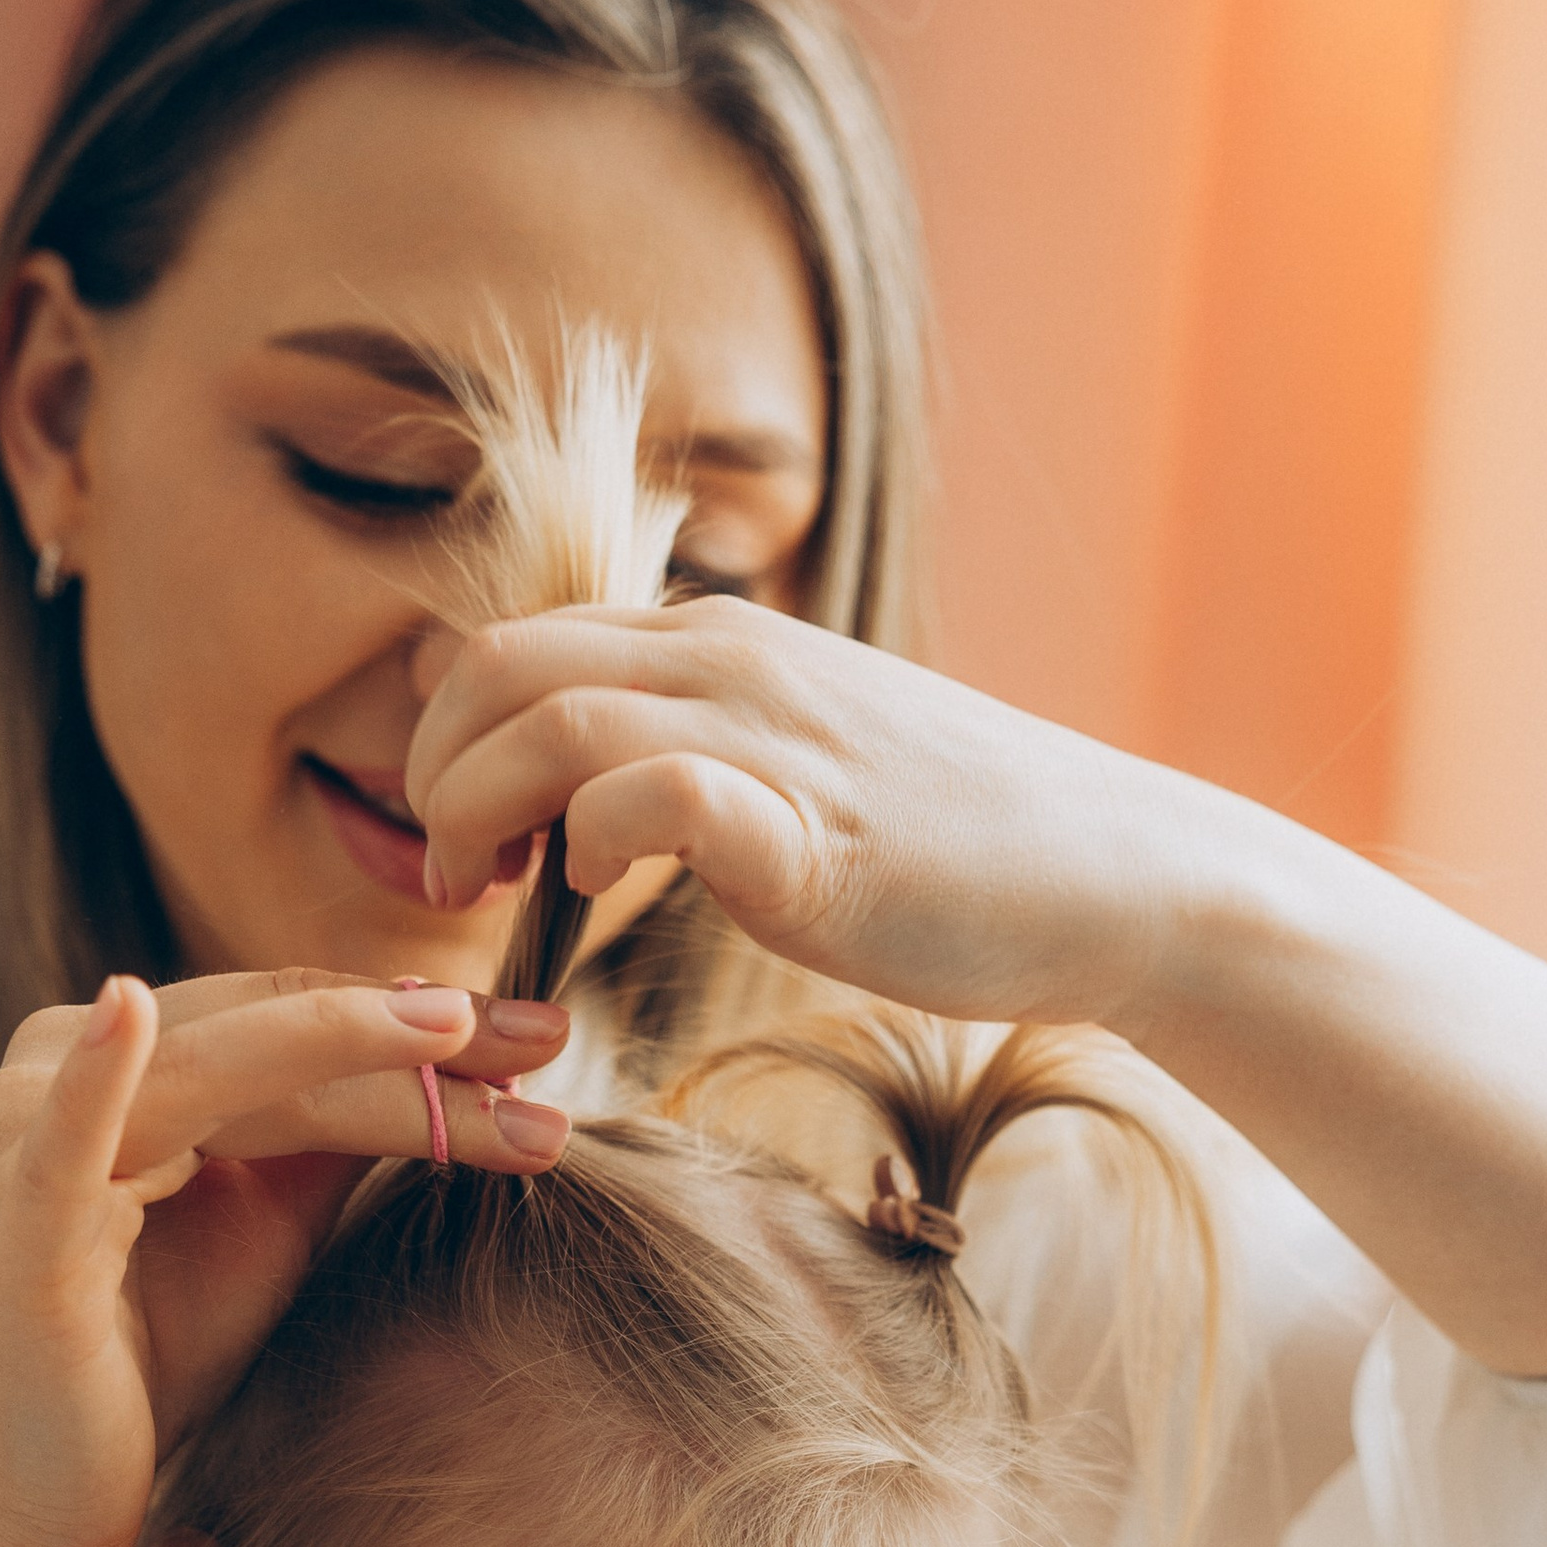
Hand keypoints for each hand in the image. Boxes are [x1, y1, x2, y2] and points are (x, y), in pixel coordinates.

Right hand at [0, 967, 568, 1546]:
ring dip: (346, 1052)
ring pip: (215, 1075)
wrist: (40, 1509)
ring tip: (464, 1041)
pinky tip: (127, 1011)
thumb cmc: (149, 1363)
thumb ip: (331, 1135)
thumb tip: (449, 1061)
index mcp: (125, 1062)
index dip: (412, 1020)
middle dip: (414, 1039)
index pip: (287, 1014)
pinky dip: (93, 1078)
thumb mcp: (268, 1225)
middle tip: (549, 1039)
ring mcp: (28, 1145)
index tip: (545, 1035)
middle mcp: (56, 1070)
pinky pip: (63, 1145)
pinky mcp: (16, 1232)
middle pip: (268, 1034)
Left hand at [404, 597, 1201, 1033]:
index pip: (520, 643)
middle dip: (435, 768)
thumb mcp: (799, 774)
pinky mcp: (808, 827)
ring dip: (479, 808)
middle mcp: (731, 661)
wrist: (1111, 875)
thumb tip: (579, 800)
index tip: (463, 836)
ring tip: (482, 894)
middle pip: (501, 664)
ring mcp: (772, 735)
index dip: (452, 734)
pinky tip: (596, 903)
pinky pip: (652, 797)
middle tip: (443, 872)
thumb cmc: (956, 851)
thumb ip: (692, 765)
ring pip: (552, 722)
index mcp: (720, 644)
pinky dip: (592, 846)